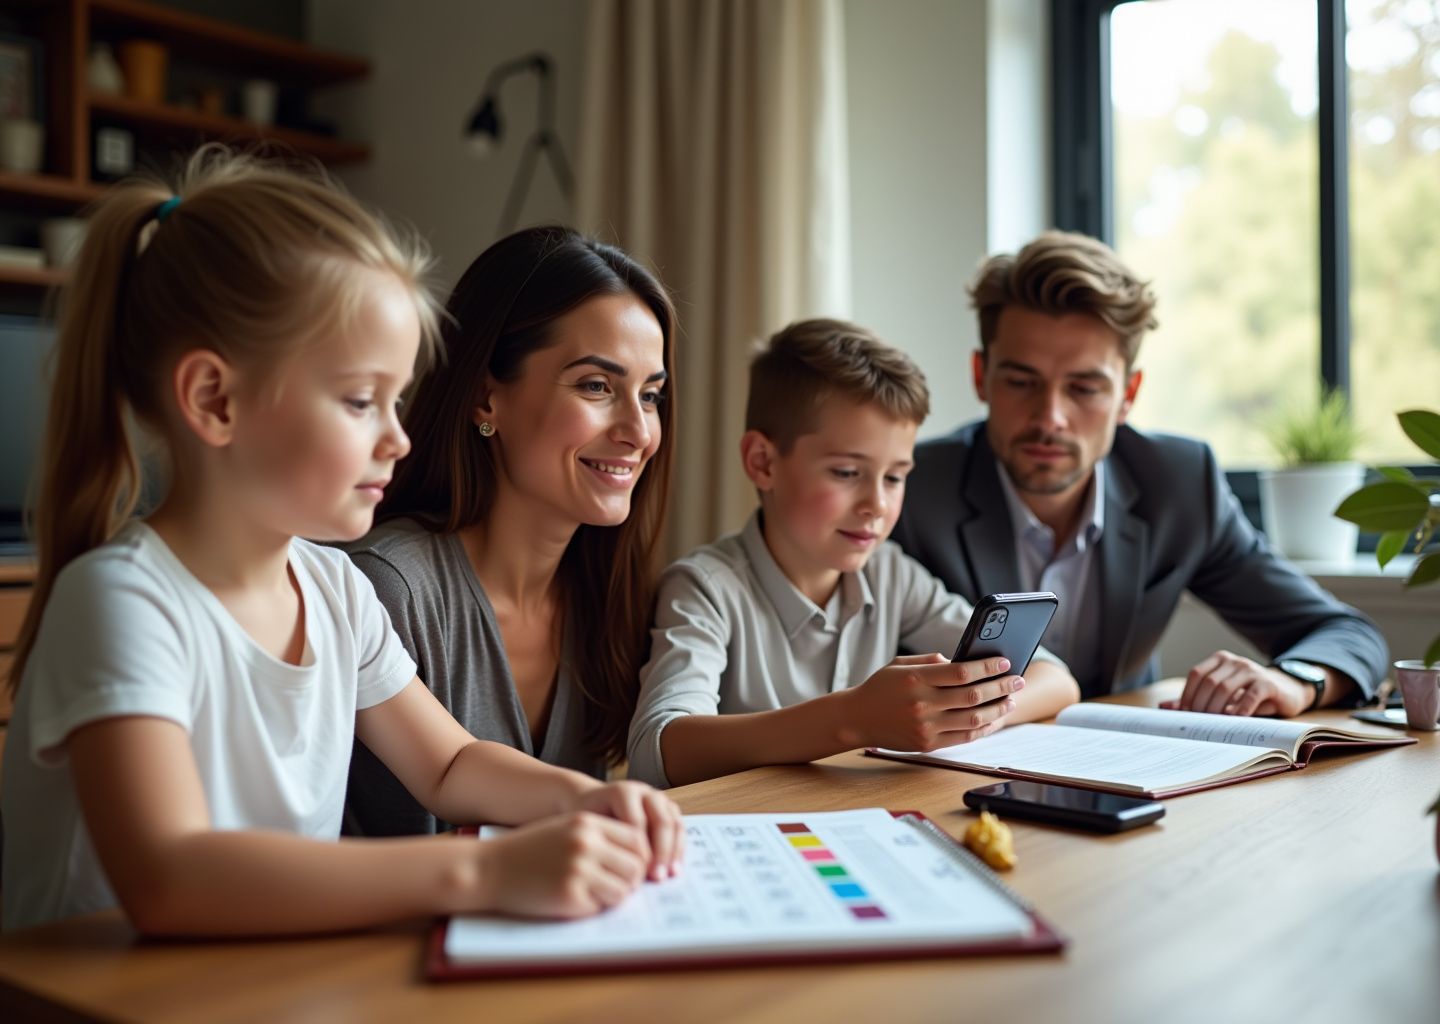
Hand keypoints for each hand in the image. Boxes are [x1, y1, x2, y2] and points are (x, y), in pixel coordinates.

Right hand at [473, 811, 648, 917]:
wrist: (489, 868)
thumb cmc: (529, 850)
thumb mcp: (565, 829)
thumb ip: (599, 837)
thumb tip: (638, 859)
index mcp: (588, 823)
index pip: (637, 840)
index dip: (640, 857)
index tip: (631, 868)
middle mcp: (587, 843)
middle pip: (636, 866)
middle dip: (631, 880)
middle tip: (616, 886)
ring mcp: (579, 870)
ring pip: (623, 890)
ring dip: (614, 896)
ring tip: (594, 893)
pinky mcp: (569, 896)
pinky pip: (601, 906)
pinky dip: (594, 907)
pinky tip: (574, 900)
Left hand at [570, 781, 683, 880]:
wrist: (592, 802)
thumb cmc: (588, 819)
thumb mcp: (588, 828)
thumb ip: (604, 842)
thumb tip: (621, 872)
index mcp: (623, 792)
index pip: (638, 823)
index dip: (640, 849)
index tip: (636, 873)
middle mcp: (644, 792)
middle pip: (661, 821)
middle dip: (661, 851)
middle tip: (657, 877)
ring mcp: (659, 799)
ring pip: (675, 823)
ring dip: (674, 851)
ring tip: (669, 875)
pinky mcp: (668, 809)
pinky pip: (679, 828)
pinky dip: (679, 849)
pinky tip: (674, 869)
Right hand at [844, 652, 1023, 751]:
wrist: (856, 719)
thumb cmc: (880, 688)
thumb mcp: (900, 665)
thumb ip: (932, 662)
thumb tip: (964, 663)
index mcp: (916, 679)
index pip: (962, 672)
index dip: (987, 667)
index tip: (1005, 662)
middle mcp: (922, 704)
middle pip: (973, 696)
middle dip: (1000, 687)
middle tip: (1017, 680)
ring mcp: (926, 727)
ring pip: (973, 719)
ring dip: (997, 709)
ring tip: (1010, 700)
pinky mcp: (928, 744)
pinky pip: (964, 738)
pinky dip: (983, 728)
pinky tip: (994, 719)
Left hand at [1160, 651, 1310, 717]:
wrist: (1286, 691)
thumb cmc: (1249, 694)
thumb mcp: (1222, 695)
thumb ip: (1195, 699)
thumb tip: (1164, 707)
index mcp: (1220, 660)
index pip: (1196, 674)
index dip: (1187, 694)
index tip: (1183, 714)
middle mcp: (1234, 661)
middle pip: (1209, 682)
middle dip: (1199, 704)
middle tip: (1196, 723)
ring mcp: (1252, 670)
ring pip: (1226, 688)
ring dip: (1215, 708)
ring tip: (1212, 724)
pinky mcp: (1267, 683)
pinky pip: (1250, 696)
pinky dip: (1239, 710)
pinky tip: (1234, 722)